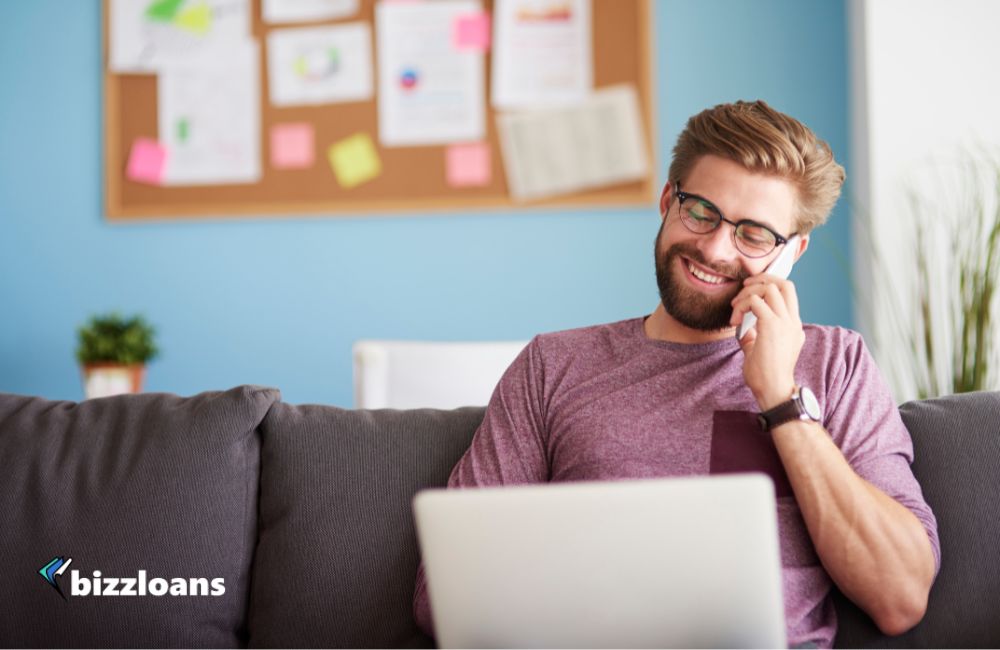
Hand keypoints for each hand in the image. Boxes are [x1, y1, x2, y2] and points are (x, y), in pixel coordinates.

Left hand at [730, 275, 804, 409]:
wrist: (773, 390)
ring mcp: (785, 322)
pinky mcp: (772, 326)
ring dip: (748, 293)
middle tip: (743, 289)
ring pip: (769, 288)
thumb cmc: (766, 375)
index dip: (769, 284)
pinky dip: (742, 306)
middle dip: (761, 279)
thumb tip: (742, 327)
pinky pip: (755, 302)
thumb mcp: (760, 349)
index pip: (788, 292)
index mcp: (793, 325)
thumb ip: (754, 335)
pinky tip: (734, 321)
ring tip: (735, 308)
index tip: (750, 291)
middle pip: (784, 283)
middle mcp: (792, 321)